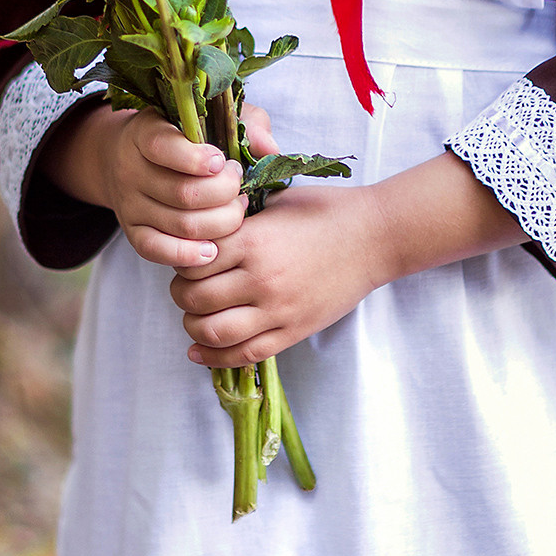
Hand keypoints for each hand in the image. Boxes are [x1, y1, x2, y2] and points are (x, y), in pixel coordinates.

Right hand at [42, 100, 277, 269]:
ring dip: (219, 222)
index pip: (162, 146)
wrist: (131, 156)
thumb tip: (268, 148)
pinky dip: (188, 255)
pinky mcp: (133, 231)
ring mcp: (130, 203)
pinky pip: (157, 250)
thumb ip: (246, 123)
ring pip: (179, 224)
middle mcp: (130, 169)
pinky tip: (214, 251)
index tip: (222, 161)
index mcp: (145, 132)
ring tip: (236, 210)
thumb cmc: (186, 133)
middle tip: (238, 186)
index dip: (195, 158)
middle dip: (224, 193)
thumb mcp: (214, 115)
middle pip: (183, 193)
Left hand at [169, 184, 382, 367]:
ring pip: (212, 331)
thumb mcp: (276, 198)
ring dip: (193, 326)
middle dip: (182, 293)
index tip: (187, 255)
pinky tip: (199, 351)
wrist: (373, 237)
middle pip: (195, 298)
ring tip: (195, 315)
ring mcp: (277, 310)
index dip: (181, 259)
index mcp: (253, 240)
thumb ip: (238, 210)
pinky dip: (214, 358)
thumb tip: (203, 215)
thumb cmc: (324, 210)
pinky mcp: (293, 331)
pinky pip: (244, 354)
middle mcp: (260, 278)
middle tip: (186, 286)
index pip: (192, 260)